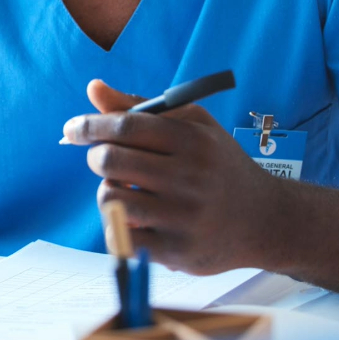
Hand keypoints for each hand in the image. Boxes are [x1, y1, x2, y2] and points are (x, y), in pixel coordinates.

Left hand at [63, 80, 283, 274]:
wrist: (266, 220)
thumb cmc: (218, 165)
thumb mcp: (192, 126)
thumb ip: (139, 106)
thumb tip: (93, 88)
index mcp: (193, 140)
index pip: (126, 125)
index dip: (91, 125)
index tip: (72, 129)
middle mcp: (190, 177)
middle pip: (110, 160)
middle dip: (96, 156)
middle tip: (103, 159)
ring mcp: (183, 217)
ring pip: (110, 197)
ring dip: (107, 190)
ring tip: (124, 188)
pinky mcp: (177, 251)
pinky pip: (122, 235)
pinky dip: (119, 224)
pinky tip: (135, 217)